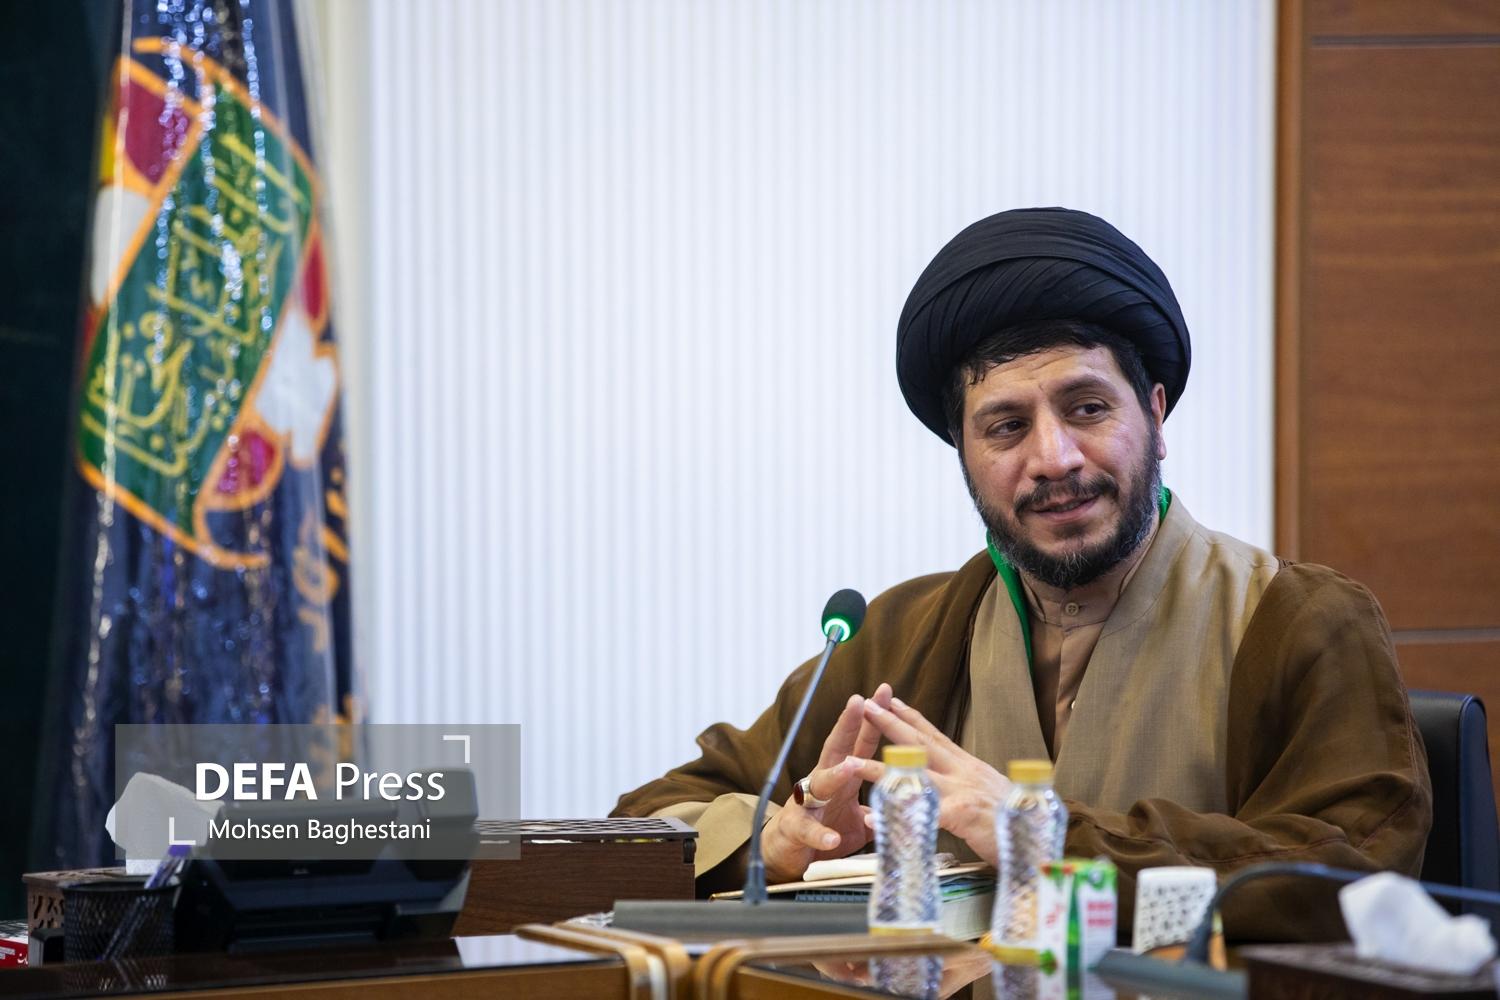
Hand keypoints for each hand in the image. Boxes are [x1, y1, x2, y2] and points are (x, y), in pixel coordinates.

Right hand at [761, 683, 894, 882]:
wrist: (787, 852)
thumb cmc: (825, 826)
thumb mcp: (858, 817)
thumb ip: (880, 807)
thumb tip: (912, 801)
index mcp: (841, 775)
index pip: (859, 743)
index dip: (872, 720)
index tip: (884, 693)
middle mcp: (823, 781)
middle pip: (836, 748)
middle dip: (848, 725)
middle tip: (860, 702)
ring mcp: (807, 803)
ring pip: (820, 783)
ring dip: (836, 774)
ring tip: (851, 766)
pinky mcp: (795, 828)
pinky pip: (808, 829)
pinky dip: (821, 834)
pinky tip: (832, 838)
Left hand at [856, 695, 1011, 864]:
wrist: (1045, 839)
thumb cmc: (1017, 823)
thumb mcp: (992, 795)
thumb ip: (971, 787)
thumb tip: (961, 783)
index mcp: (969, 767)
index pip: (936, 736)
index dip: (913, 719)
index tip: (893, 701)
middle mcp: (963, 772)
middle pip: (920, 743)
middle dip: (891, 723)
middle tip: (866, 705)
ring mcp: (962, 790)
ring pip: (913, 773)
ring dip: (879, 767)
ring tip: (851, 761)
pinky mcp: (961, 814)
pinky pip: (920, 813)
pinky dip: (894, 814)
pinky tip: (872, 815)